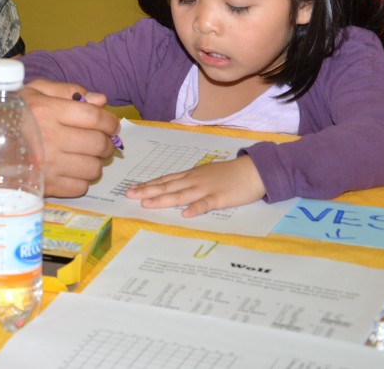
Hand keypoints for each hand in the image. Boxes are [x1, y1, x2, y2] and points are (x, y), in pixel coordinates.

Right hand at [20, 79, 118, 197]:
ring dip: (95, 162)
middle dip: (106, 143)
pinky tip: (72, 170)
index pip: (94, 118)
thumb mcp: (35, 91)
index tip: (111, 125)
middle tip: (101, 141)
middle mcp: (51, 139)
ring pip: (93, 168)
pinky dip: (81, 180)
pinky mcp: (46, 186)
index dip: (110, 121)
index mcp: (49, 111)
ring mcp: (49, 165)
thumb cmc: (12, 113)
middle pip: (97, 144)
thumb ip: (68, 90)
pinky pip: (80, 187)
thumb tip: (100, 100)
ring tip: (86, 156)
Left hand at [125, 155, 265, 216]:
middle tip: (130, 195)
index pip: (165, 179)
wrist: (253, 170)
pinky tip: (185, 214)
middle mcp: (194, 180)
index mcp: (191, 175)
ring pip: (181, 194)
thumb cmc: (230, 174)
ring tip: (147, 204)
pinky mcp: (220, 198)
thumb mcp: (207, 174)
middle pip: (167, 186)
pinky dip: (195, 208)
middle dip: (147, 191)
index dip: (148, 184)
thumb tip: (176, 187)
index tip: (133, 188)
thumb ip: (191, 181)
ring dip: (163, 199)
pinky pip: (206, 204)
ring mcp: (206, 189)